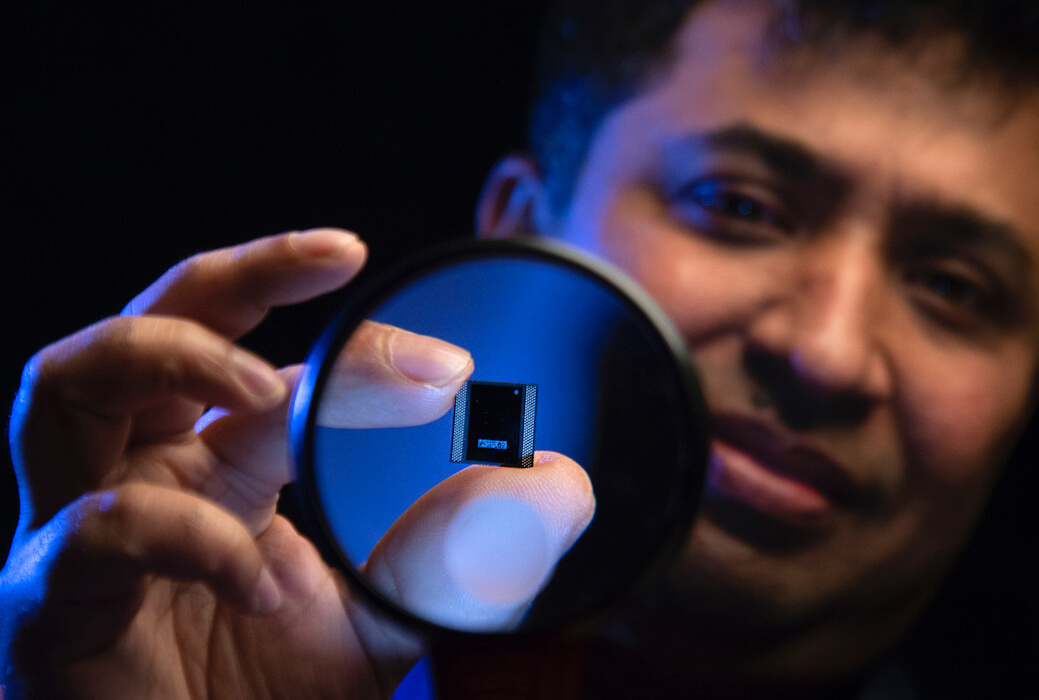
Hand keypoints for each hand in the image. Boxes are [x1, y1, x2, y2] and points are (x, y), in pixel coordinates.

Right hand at [0, 230, 592, 698]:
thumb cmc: (277, 698)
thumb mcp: (393, 612)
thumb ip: (465, 548)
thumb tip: (563, 481)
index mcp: (220, 463)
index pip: (277, 367)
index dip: (361, 350)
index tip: (451, 371)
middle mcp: (145, 474)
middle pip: (150, 324)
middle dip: (239, 273)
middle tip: (339, 255)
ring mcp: (82, 531)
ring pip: (67, 385)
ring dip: (172, 358)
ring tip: (264, 387)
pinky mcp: (49, 605)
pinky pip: (98, 533)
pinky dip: (186, 539)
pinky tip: (262, 584)